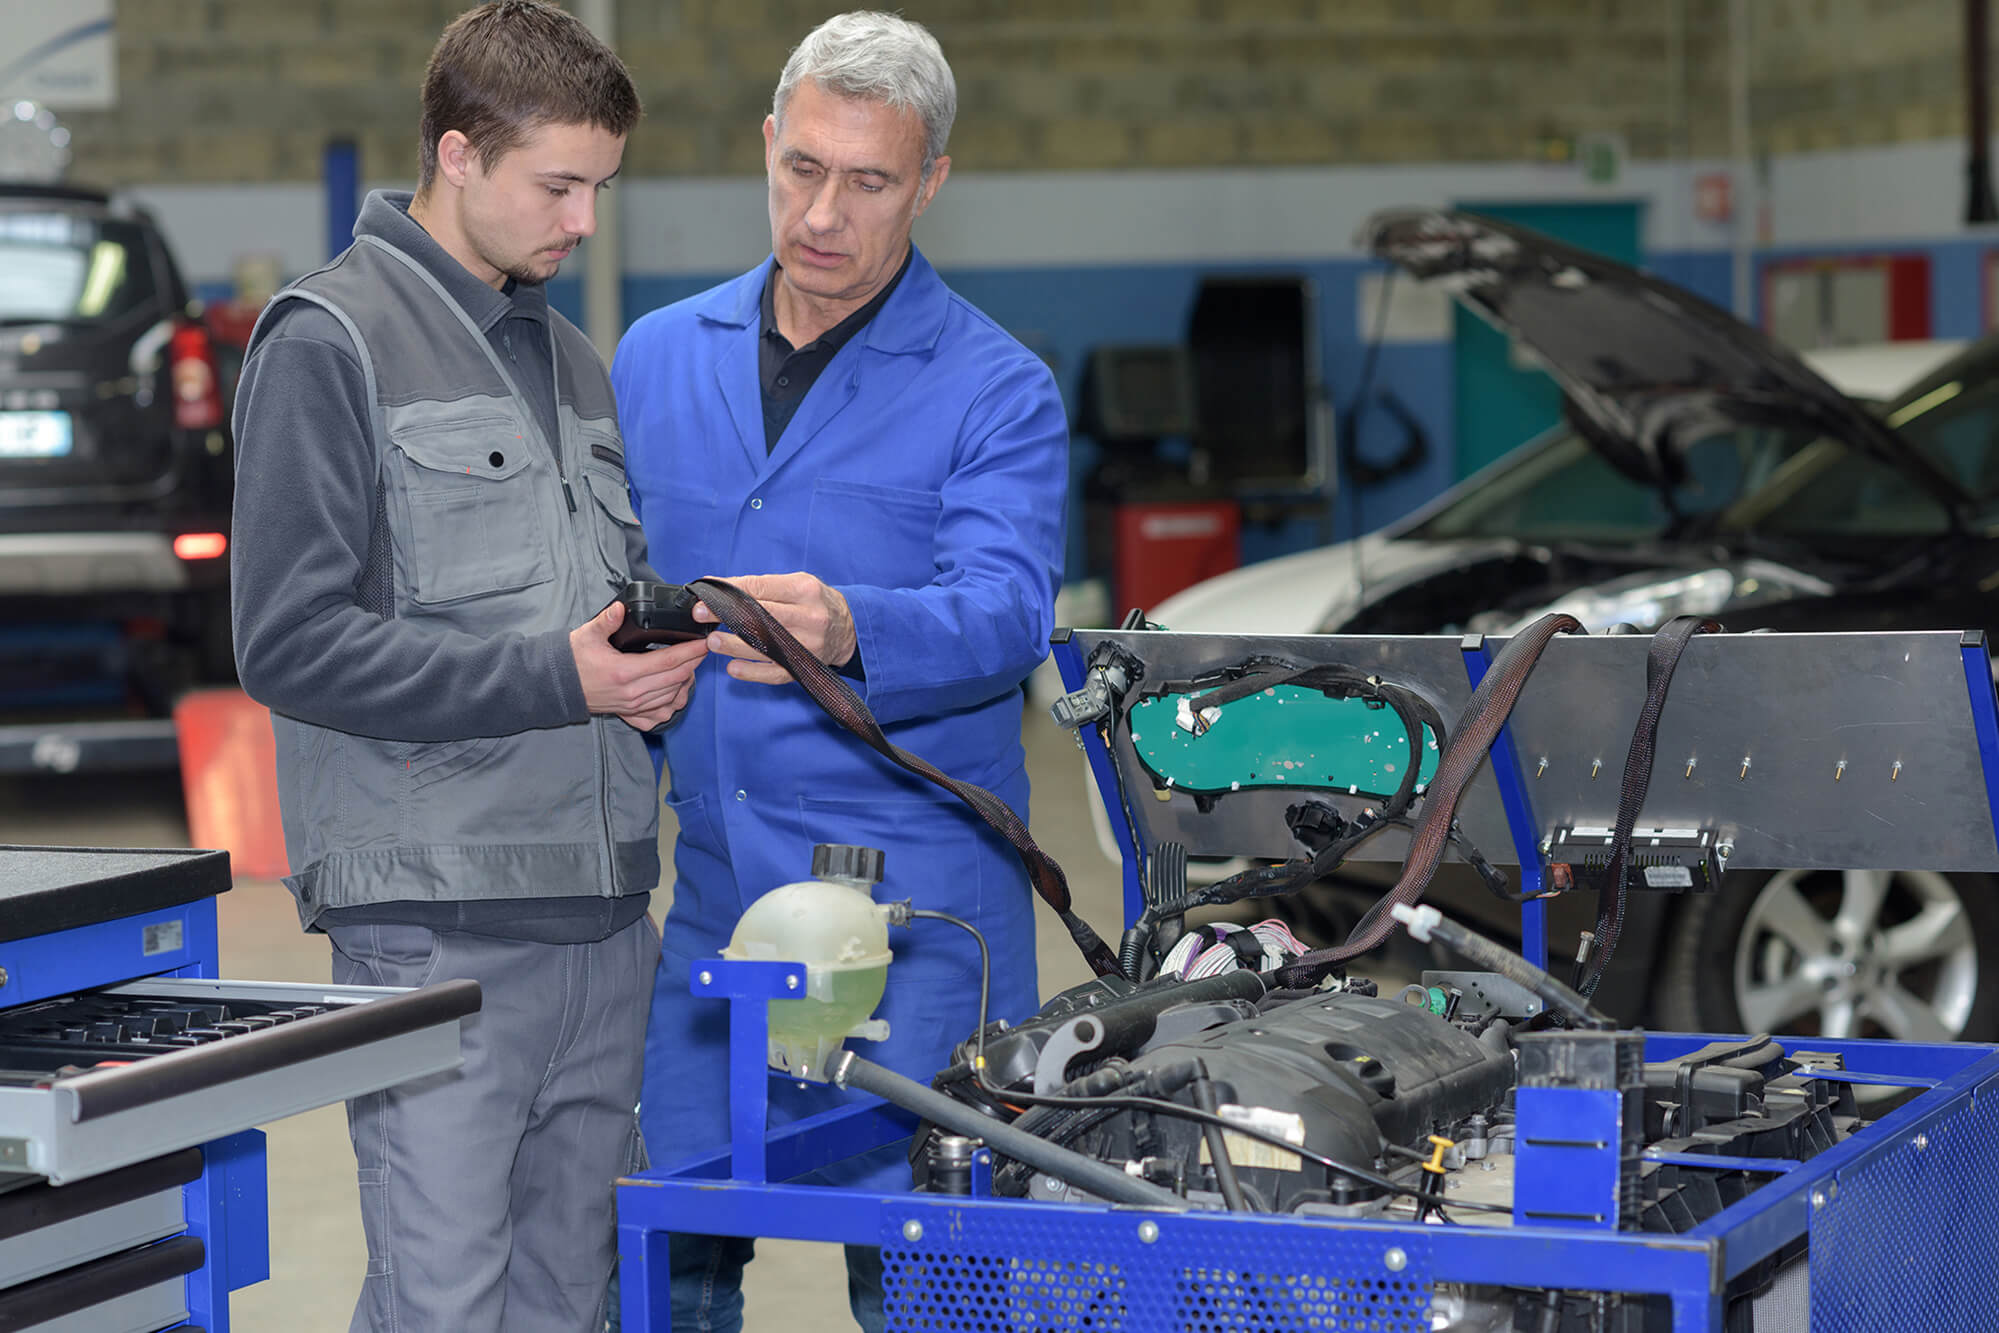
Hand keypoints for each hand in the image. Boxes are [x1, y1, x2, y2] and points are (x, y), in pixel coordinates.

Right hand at [570, 600, 707, 725]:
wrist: (558, 687)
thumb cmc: (573, 660)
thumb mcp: (587, 635)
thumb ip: (606, 621)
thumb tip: (620, 608)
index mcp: (624, 671)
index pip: (668, 661)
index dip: (690, 651)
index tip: (704, 642)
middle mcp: (632, 692)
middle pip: (676, 678)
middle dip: (694, 662)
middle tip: (703, 648)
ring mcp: (633, 706)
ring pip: (673, 695)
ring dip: (686, 679)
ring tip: (691, 663)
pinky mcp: (631, 714)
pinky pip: (662, 712)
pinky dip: (674, 700)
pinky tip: (676, 688)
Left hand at [694, 572, 855, 685]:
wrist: (849, 629)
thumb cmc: (815, 603)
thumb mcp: (797, 584)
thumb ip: (762, 585)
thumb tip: (719, 586)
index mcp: (804, 590)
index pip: (760, 587)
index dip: (730, 590)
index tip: (706, 592)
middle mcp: (808, 617)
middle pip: (761, 616)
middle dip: (726, 614)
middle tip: (700, 614)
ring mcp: (807, 645)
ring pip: (764, 646)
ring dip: (733, 644)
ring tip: (712, 641)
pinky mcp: (804, 667)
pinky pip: (775, 673)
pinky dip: (752, 672)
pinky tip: (732, 668)